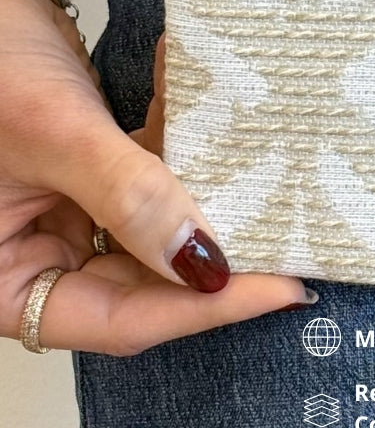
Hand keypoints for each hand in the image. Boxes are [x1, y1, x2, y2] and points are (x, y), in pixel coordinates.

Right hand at [0, 0, 313, 355]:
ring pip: (160, 230)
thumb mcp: (54, 134)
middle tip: (293, 237)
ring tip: (272, 174)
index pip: (121, 320)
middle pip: (147, 283)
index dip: (203, 307)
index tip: (283, 286)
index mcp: (3, 282)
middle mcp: (38, 259)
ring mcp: (67, 216)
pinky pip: (155, 178)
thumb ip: (128, 197)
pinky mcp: (93, 176)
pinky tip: (214, 108)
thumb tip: (204, 261)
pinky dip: (185, 147)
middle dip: (218, 254)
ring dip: (210, 195)